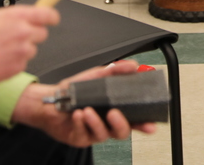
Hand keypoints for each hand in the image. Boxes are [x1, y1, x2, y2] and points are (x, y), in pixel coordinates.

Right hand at [0, 6, 58, 86]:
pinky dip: (15, 61)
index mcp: (18, 17)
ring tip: (3, 49)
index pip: (48, 14)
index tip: (52, 19)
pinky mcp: (20, 66)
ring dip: (22, 49)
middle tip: (17, 37)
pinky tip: (1, 58)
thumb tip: (24, 14)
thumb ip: (13, 15)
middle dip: (33, 34)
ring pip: (32, 48)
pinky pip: (23, 62)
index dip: (52, 17)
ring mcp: (23, 51)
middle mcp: (24, 33)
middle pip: (43, 33)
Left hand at [12, 60, 157, 147]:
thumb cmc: (75, 91)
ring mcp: (92, 132)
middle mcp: (105, 123)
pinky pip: (83, 134)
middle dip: (121, 124)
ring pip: (102, 134)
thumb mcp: (97, 76)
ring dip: (96, 122)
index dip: (144, 124)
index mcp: (113, 110)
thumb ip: (116, 70)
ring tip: (87, 110)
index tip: (151, 124)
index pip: (134, 120)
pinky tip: (77, 114)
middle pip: (122, 132)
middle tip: (113, 113)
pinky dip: (81, 123)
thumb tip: (134, 66)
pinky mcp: (79, 137)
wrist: (52, 99)